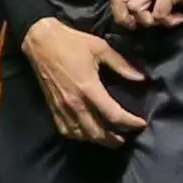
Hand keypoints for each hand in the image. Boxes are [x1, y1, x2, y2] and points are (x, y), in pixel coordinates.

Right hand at [20, 18, 148, 142]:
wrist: (41, 42)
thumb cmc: (71, 42)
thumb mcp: (100, 47)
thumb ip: (121, 64)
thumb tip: (141, 78)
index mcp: (88, 87)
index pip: (113, 114)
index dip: (130, 122)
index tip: (141, 123)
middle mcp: (75, 102)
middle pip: (97, 132)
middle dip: (114, 140)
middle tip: (126, 138)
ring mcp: (62, 107)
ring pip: (81, 135)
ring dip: (97, 140)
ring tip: (109, 139)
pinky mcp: (53, 107)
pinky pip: (66, 130)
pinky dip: (78, 136)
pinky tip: (86, 134)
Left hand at [108, 0, 182, 29]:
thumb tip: (146, 11)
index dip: (122, 10)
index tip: (136, 19)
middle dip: (124, 17)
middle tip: (140, 25)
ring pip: (135, 6)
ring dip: (148, 20)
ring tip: (166, 19)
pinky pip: (159, 13)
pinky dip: (168, 21)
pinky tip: (180, 17)